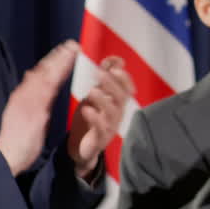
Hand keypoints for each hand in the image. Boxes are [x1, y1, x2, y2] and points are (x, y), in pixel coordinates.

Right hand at [0, 41, 79, 175]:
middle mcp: (25, 94)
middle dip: (58, 57)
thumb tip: (31, 82)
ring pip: (46, 75)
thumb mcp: (23, 114)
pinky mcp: (35, 108)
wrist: (9, 154)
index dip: (52, 62)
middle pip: (43, 71)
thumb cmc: (18, 138)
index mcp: (23, 97)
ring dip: (59, 61)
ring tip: (71, 49)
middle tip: (72, 44)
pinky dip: (56, 75)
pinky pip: (48, 88)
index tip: (64, 51)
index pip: (40, 76)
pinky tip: (66, 66)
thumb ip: (30, 99)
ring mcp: (29, 100)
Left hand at [67, 56, 134, 178]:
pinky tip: (87, 110)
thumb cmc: (91, 120)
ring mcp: (110, 126)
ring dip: (104, 100)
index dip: (123, 77)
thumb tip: (114, 60)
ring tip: (92, 91)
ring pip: (113, 112)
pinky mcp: (100, 138)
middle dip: (112, 84)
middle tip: (100, 72)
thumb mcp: (96, 97)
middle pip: (121, 97)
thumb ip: (104, 80)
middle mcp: (117, 114)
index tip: (115, 65)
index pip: (126, 88)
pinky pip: (101, 128)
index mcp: (117, 103)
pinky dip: (95, 118)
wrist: (82, 148)